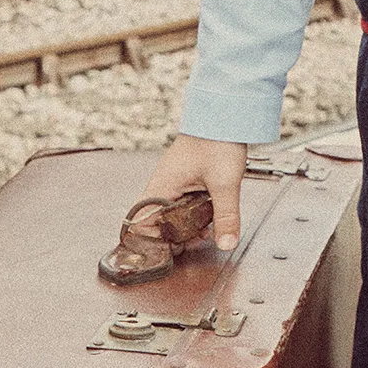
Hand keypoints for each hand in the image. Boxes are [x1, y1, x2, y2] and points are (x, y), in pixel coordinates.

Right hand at [138, 133, 248, 249]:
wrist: (225, 115)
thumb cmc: (217, 141)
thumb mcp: (225, 183)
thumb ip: (226, 216)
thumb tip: (226, 243)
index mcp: (160, 189)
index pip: (140, 226)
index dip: (152, 243)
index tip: (171, 252)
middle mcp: (162, 187)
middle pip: (158, 224)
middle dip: (176, 237)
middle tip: (196, 241)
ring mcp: (174, 183)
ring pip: (173, 215)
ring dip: (188, 226)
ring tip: (206, 230)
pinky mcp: (186, 180)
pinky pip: (184, 204)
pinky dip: (195, 213)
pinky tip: (211, 216)